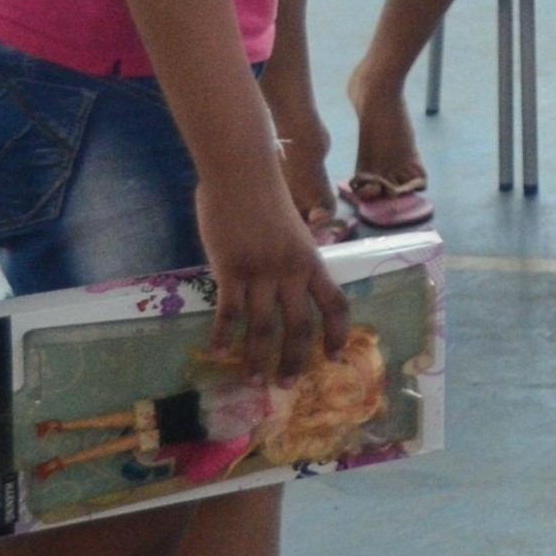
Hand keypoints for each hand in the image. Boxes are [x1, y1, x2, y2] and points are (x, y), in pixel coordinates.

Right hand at [195, 170, 351, 383]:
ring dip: (259, 357)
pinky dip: (223, 335)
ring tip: (252, 379)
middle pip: (301, 325)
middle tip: (288, 384)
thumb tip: (288, 282)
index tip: (334, 356)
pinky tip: (216, 353)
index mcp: (312, 261)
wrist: (243, 172)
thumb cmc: (266, 197)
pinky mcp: (231, 269)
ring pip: (265, 326)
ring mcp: (262, 271)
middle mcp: (292, 271)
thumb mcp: (293, 231)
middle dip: (296, 358)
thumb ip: (292, 259)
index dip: (338, 333)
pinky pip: (229, 311)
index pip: (336, 303)